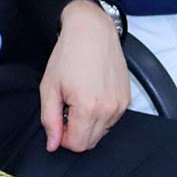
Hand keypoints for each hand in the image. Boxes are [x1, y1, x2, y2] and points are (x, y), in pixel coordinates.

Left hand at [40, 0, 128, 152]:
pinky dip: (100, 114)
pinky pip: (112, 119)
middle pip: (91, 142)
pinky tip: (91, 94)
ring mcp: (121, 105)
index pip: (77, 145)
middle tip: (66, 109)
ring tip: (78, 99)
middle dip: (75, 132)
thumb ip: (50, 120)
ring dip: (88, 124)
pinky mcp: (127, 99)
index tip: (58, 120)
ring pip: (102, 132)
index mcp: (88, 107)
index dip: (63, 138)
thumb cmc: (68, 55)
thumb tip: (53, 144)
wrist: (91, 31)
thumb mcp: (49, 87)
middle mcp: (109, 109)